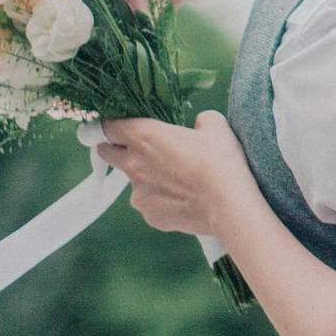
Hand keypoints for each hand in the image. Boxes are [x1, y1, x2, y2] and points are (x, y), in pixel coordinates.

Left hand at [100, 110, 259, 247]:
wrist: (229, 205)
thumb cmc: (221, 161)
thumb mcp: (215, 126)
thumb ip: (199, 120)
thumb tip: (198, 125)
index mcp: (143, 136)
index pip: (107, 126)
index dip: (110, 124)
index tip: (116, 125)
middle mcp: (133, 164)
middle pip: (106, 152)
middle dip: (116, 149)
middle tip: (139, 149)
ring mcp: (138, 193)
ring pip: (133, 181)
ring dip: (146, 177)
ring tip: (178, 180)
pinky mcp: (149, 215)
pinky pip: (149, 203)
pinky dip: (161, 200)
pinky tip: (184, 199)